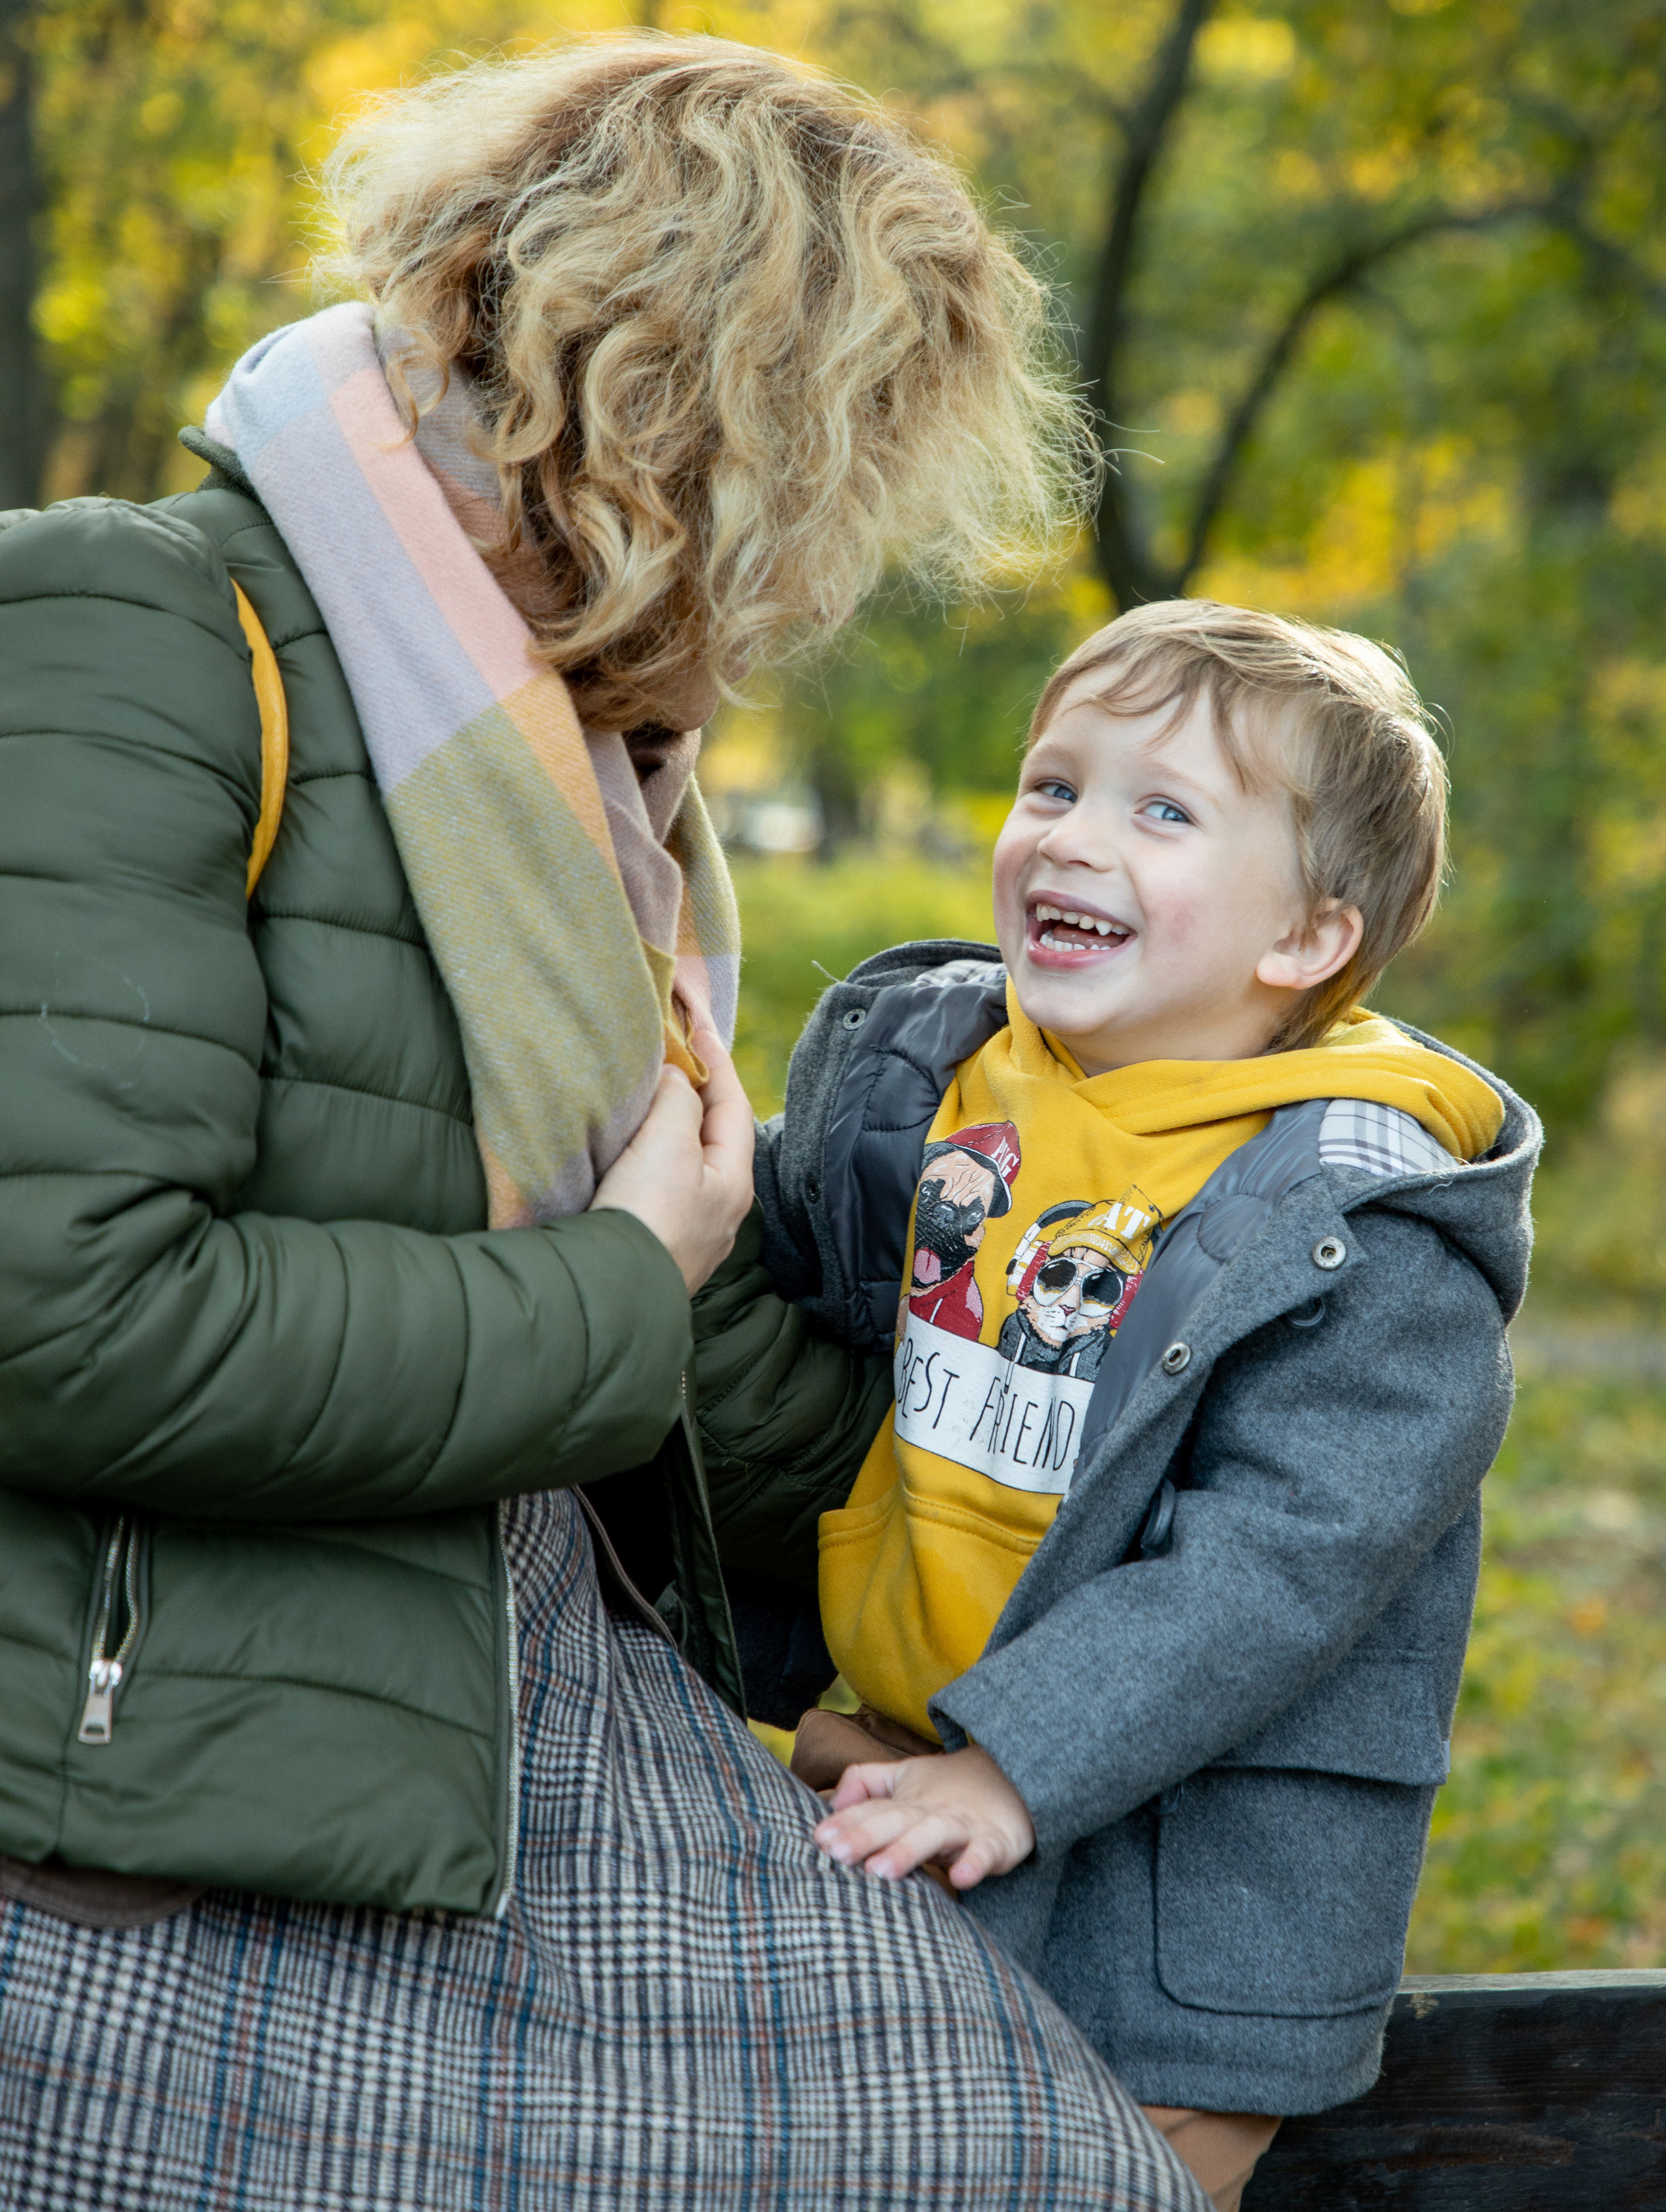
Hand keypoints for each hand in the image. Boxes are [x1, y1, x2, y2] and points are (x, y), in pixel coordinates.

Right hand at [590, 1027, 755, 1292]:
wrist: (607, 1292)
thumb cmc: (646, 1214)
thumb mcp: (669, 1144)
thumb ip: (678, 1101)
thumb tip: (678, 1080)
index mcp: (734, 1181)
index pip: (733, 1105)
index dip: (717, 1061)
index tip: (698, 1026)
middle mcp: (719, 1209)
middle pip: (713, 1134)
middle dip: (695, 1093)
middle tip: (672, 1055)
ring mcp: (688, 1232)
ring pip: (685, 1163)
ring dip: (670, 1126)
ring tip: (648, 1096)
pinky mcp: (654, 1245)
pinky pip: (660, 1187)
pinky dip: (649, 1157)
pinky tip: (628, 1153)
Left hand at [812, 1745, 1035, 1890]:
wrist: (1016, 1775)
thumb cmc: (949, 1786)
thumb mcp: (905, 1777)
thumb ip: (865, 1783)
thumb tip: (830, 1800)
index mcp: (907, 1801)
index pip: (873, 1809)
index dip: (846, 1823)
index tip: (819, 1839)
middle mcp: (931, 1811)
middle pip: (896, 1820)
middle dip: (866, 1835)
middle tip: (836, 1854)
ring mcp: (964, 1826)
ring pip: (934, 1835)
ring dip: (908, 1850)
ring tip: (880, 1871)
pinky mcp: (996, 1842)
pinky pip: (986, 1853)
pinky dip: (976, 1864)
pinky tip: (962, 1878)